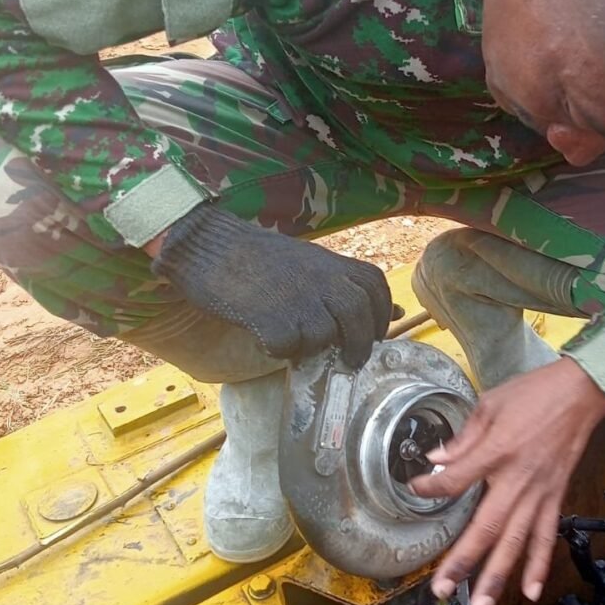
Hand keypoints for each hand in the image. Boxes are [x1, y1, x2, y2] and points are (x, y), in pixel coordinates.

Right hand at [151, 203, 391, 366]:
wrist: (208, 244)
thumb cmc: (260, 259)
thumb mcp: (312, 264)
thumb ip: (348, 287)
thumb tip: (396, 312)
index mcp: (334, 262)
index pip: (375, 288)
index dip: (379, 316)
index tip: (373, 335)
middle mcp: (321, 277)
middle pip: (358, 316)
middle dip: (359, 344)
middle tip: (350, 361)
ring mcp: (296, 297)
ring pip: (323, 336)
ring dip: (313, 347)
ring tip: (296, 343)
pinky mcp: (269, 316)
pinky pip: (287, 346)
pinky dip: (280, 350)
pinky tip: (266, 339)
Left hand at [410, 357, 604, 604]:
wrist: (581, 393)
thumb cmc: (534, 394)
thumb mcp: (491, 404)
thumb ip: (464, 437)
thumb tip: (437, 459)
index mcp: (497, 451)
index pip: (456, 480)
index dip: (432, 488)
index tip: (415, 489)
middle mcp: (518, 479)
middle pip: (486, 527)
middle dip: (463, 561)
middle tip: (442, 589)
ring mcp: (539, 493)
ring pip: (516, 542)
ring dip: (498, 576)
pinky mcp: (556, 497)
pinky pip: (547, 536)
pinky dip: (539, 565)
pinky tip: (529, 591)